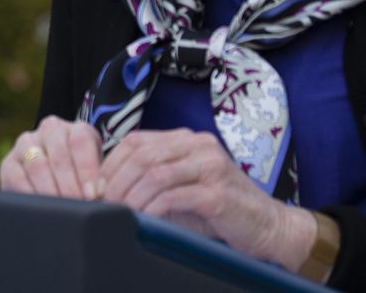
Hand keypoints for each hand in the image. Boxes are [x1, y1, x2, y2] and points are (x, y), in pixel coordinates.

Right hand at [0, 115, 102, 199]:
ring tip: (60, 210)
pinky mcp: (9, 162)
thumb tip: (100, 193)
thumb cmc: (83, 181)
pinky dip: (29, 194)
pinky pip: (17, 177)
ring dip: (50, 190)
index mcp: (76, 129)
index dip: (87, 170)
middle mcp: (50, 130)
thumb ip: (99, 180)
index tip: (93, 194)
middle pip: (59, 155)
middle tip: (76, 206)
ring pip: (37, 164)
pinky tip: (40, 208)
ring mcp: (26, 143)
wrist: (56, 182)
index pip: (80, 142)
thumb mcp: (96, 175)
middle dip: (69, 185)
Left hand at [98, 128, 316, 271]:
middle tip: (103, 202)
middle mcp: (199, 145)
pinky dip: (153, 207)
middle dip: (117, 181)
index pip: (136, 141)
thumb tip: (107, 188)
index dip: (110, 163)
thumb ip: (153, 178)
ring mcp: (211, 166)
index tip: (96, 187)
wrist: (268, 226)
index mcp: (187, 139)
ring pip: (155, 173)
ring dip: (132, 195)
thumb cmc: (219, 209)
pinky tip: (145, 218)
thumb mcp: (182, 185)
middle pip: (142, 155)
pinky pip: (174, 196)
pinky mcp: (218, 193)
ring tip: (120, 211)